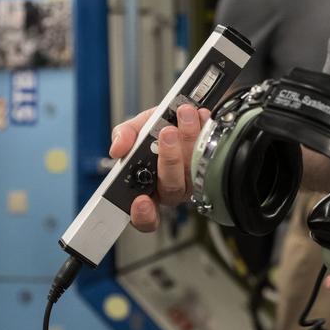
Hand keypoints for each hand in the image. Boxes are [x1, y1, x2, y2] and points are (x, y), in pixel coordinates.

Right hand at [109, 104, 210, 232]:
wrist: (181, 113)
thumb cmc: (155, 129)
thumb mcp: (135, 129)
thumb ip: (124, 137)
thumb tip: (117, 149)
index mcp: (147, 188)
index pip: (144, 216)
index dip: (143, 214)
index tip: (141, 200)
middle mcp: (171, 188)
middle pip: (170, 187)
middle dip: (169, 159)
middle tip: (167, 133)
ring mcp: (192, 178)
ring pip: (193, 169)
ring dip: (189, 139)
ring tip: (184, 115)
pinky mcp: (212, 163)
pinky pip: (211, 152)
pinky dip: (205, 131)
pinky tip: (201, 116)